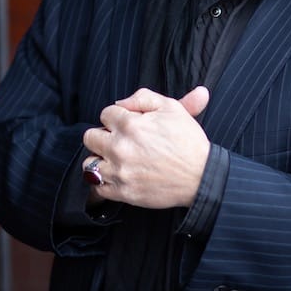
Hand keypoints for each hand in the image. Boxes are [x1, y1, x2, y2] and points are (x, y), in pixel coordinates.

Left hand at [82, 86, 210, 208]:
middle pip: (90, 137)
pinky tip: (118, 176)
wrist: (202, 177)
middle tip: (118, 141)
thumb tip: (121, 102)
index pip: (105, 113)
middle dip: (103, 136)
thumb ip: (144, 97)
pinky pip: (98, 188)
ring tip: (115, 160)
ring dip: (100, 160)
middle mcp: (120, 148)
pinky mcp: (123, 192)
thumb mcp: (172, 108)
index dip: (116, 117)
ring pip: (89, 163)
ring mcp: (120, 172)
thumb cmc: (188, 142)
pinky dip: (104, 183)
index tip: (127, 124)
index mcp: (130, 125)